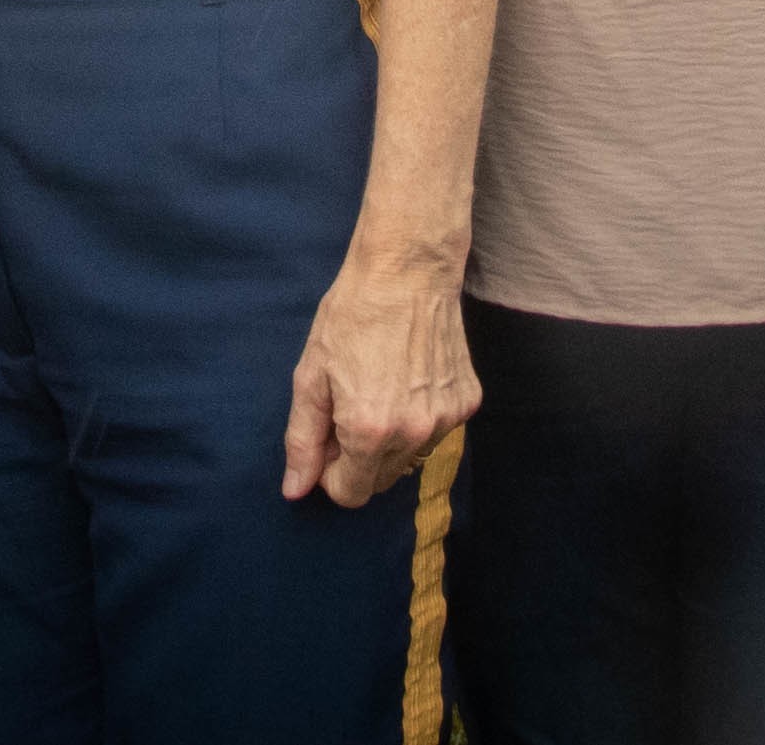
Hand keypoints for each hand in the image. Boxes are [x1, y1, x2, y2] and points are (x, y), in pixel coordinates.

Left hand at [282, 247, 475, 508]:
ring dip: (390, 440)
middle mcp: (414, 434)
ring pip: (409, 458)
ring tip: (380, 386)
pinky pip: (436, 431)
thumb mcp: (311, 375)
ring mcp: (447, 419)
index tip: (328, 439)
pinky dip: (419, 417)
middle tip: (348, 407)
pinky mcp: (468, 402)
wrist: (407, 270)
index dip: (331, 472)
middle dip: (359, 457)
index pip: (350, 494)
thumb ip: (303, 439)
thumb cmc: (351, 316)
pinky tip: (408, 377)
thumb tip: (295, 490)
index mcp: (369, 431)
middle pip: (380, 481)